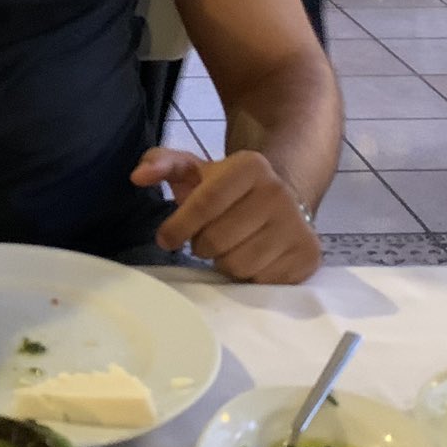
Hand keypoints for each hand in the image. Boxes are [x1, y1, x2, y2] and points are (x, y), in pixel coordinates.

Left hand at [132, 147, 321, 282]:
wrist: (287, 197)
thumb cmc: (230, 188)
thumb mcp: (196, 169)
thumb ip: (163, 164)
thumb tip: (138, 175)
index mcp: (251, 166)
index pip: (205, 204)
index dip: (178, 226)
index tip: (165, 239)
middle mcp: (279, 193)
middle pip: (216, 240)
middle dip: (200, 245)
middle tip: (205, 239)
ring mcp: (297, 226)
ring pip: (236, 265)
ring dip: (223, 262)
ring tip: (229, 246)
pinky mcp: (307, 256)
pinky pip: (259, 281)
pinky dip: (247, 275)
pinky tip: (251, 257)